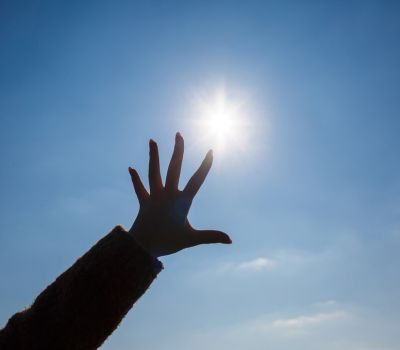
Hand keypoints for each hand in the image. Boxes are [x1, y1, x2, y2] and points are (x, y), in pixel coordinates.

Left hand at [128, 133, 230, 256]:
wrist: (142, 247)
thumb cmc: (168, 243)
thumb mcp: (191, 239)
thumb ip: (211, 237)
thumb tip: (230, 240)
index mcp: (181, 201)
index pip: (197, 180)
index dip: (205, 165)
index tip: (210, 151)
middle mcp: (167, 194)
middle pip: (173, 168)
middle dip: (177, 151)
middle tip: (179, 134)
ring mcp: (154, 196)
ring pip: (154, 172)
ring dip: (153, 156)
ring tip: (152, 140)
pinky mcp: (144, 202)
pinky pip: (139, 188)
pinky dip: (135, 179)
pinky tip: (131, 168)